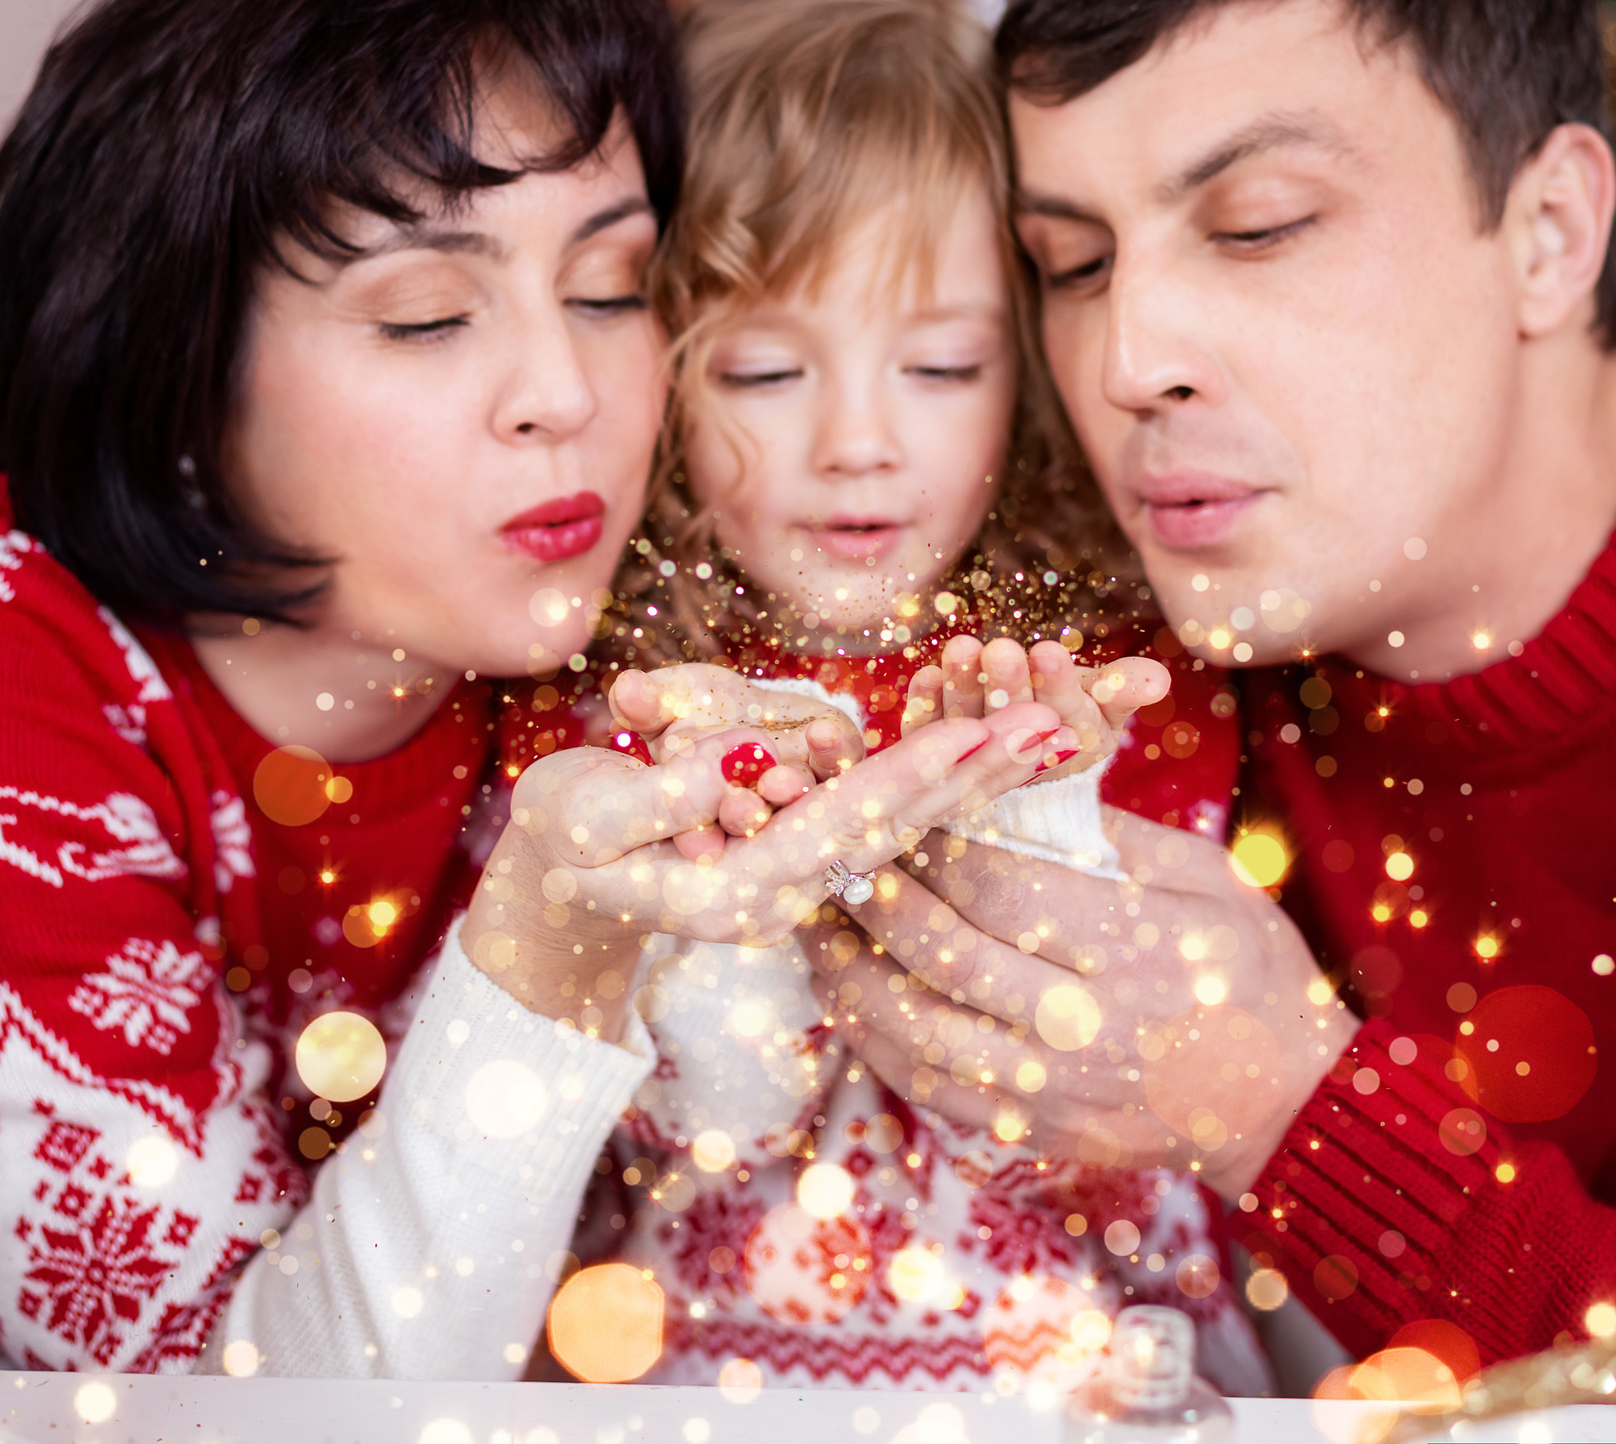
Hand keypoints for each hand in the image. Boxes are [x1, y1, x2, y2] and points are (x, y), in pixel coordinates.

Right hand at [463, 697, 1075, 1032]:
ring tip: (1053, 725)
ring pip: (908, 816)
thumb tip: (724, 769)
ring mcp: (804, 869)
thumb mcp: (583, 820)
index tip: (978, 732)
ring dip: (978, 771)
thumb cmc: (561, 846)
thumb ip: (651, 801)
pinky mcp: (806, 844)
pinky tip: (992, 741)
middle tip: (1056, 722)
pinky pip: (886, 806)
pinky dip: (943, 773)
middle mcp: (793, 885)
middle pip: (905, 824)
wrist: (559, 893)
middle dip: (979, 770)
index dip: (915, 772)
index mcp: (745, 889)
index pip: (846, 823)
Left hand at [807, 809, 1357, 1195]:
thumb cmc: (1247, 970)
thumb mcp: (1203, 875)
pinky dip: (868, 1033)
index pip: (997, 884)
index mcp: (1132, 948)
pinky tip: (842, 986)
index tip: (886, 793)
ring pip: (910, 1026)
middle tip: (823, 837)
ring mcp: (1048, 1088)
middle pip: (941, 951)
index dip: (928, 836)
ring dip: (845, 964)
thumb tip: (1006, 774)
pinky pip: (920, 1082)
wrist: (1283, 1101)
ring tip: (810, 910)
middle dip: (869, 886)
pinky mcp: (1026, 1130)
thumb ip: (1105, 829)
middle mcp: (1082, 1026)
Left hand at [901, 636, 1167, 782]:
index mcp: (1068, 746)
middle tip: (1001, 649)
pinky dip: (924, 704)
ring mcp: (973, 754)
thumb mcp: (1106, 702)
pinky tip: (924, 674)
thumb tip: (1157, 679)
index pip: (1064, 715)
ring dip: (961, 686)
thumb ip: (1126, 688)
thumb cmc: (1074, 713)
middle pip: (1011, 720)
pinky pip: (925, 730)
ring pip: (966, 721)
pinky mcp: (935, 749)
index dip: (1057, 686)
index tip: (1049, 652)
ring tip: (961, 648)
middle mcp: (1018, 755)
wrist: (1029, 742)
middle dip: (1006, 685)